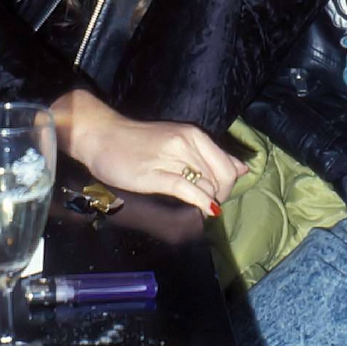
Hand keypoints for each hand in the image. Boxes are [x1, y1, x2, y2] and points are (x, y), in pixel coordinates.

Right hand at [52, 91, 247, 217]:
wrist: (103, 136)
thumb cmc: (140, 141)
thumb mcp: (180, 141)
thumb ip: (211, 155)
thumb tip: (242, 168)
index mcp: (195, 135)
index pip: (229, 164)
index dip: (229, 184)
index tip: (218, 193)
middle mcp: (188, 143)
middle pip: (223, 177)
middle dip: (222, 195)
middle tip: (209, 203)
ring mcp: (172, 158)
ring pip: (207, 184)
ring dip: (209, 200)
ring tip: (198, 205)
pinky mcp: (155, 174)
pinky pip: (187, 190)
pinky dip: (200, 202)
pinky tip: (202, 210)